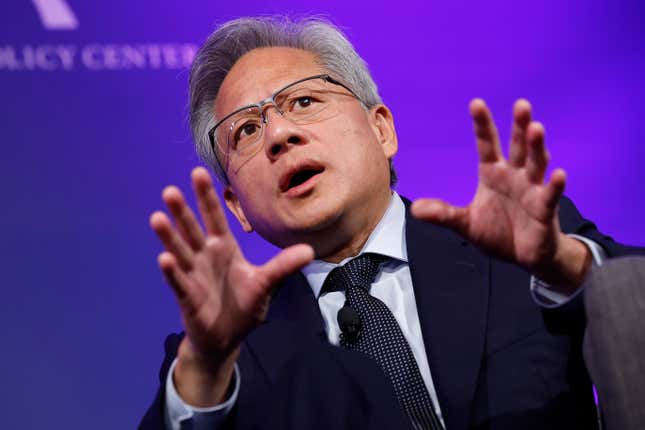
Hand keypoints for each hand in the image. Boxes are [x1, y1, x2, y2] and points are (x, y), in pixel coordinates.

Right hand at [150, 167, 313, 404]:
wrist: (227, 338)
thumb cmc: (244, 307)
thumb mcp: (265, 284)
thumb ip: (282, 266)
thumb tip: (309, 251)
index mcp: (224, 248)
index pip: (214, 218)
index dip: (207, 197)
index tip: (198, 172)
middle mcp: (205, 257)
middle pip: (192, 230)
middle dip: (182, 211)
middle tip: (169, 190)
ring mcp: (193, 275)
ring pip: (180, 251)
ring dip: (169, 236)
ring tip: (157, 217)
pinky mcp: (188, 297)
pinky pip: (179, 281)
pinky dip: (172, 271)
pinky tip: (164, 258)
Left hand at [412, 99, 589, 288]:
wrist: (523, 257)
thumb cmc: (497, 233)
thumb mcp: (465, 224)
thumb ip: (443, 214)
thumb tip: (414, 208)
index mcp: (493, 174)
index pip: (487, 144)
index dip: (483, 125)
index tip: (476, 103)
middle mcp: (515, 176)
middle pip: (517, 146)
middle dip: (519, 126)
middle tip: (521, 104)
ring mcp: (532, 190)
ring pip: (536, 164)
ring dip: (536, 147)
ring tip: (536, 129)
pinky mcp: (545, 209)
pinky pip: (550, 195)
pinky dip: (555, 185)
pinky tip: (559, 174)